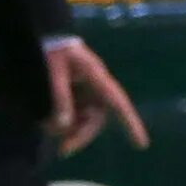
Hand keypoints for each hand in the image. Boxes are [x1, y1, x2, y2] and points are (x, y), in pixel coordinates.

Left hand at [45, 39, 147, 158]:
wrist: (44, 34)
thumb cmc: (51, 49)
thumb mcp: (53, 71)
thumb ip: (59, 97)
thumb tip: (64, 126)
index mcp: (96, 77)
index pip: (118, 103)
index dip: (131, 123)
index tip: (141, 145)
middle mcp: (95, 87)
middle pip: (96, 119)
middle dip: (81, 136)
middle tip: (62, 151)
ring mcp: (85, 91)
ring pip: (84, 120)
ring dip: (69, 130)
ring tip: (46, 129)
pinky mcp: (75, 93)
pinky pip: (73, 114)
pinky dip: (62, 122)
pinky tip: (46, 123)